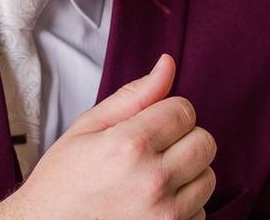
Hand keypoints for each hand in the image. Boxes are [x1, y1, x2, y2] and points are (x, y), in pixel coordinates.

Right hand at [0, 53, 216, 219]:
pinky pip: (201, 212)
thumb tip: (167, 64)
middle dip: (182, 140)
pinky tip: (153, 204)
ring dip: (187, 174)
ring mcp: (165, 215)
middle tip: (152, 151)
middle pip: (204, 142)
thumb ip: (134, 95)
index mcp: (131, 145)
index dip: (166, 113)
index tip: (148, 126)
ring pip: (207, 177)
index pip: (184, 110)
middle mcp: (153, 180)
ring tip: (151, 178)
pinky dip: (183, 206)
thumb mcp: (88, 128)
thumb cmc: (62, 181)